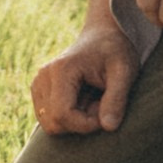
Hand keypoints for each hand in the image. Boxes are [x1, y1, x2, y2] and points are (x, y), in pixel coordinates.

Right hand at [31, 18, 138, 135]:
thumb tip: (108, 128)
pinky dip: (69, 118)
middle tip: (101, 105)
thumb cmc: (116, 50)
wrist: (104, 34)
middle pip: (54, 124)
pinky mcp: (40, 91)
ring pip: (50, 125)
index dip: (86, 125)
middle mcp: (42, 77)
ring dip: (75, 122)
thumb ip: (117, 99)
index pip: (62, 115)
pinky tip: (84, 101)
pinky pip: (50, 119)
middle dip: (80, 124)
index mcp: (61, 70)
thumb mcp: (124, 72)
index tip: (106, 114)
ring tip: (93, 101)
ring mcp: (38, 84)